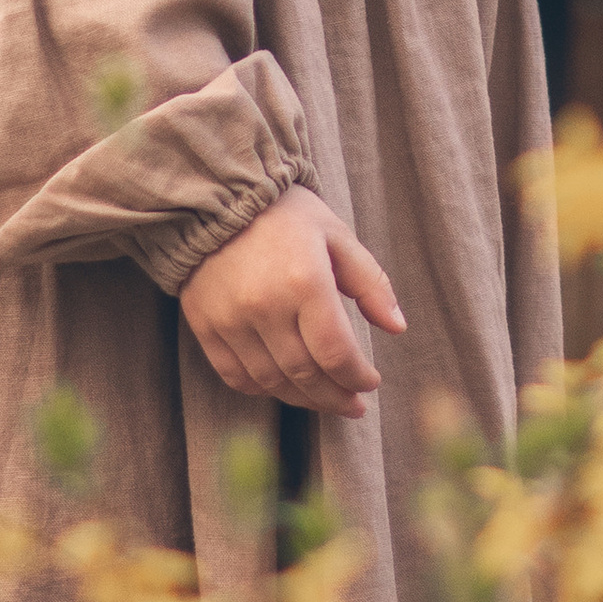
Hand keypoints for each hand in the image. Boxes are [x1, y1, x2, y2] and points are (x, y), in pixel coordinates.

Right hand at [180, 187, 405, 415]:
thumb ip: (370, 282)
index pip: (336, 352)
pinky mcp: (205, 326)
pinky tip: (284, 387)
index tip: (371, 383)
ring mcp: (231, 319)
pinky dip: (262, 389)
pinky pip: (235, 375)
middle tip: (354, 405)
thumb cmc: (286, 214)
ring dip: (303, 399)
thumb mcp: (336, 235)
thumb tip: (397, 327)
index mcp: (305, 281)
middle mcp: (265, 306)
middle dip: (335, 397)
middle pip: (305, 374)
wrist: (218, 196)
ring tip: (324, 399)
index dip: (357, 377)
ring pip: (271, 382)